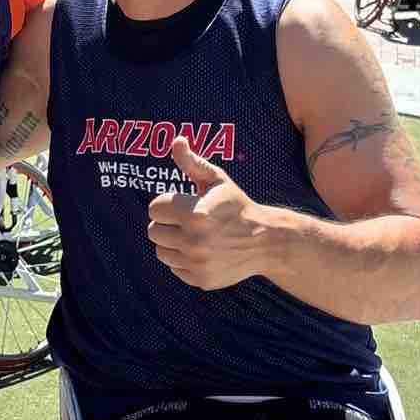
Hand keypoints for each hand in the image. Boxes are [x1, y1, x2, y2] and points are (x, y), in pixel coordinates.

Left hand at [146, 138, 278, 289]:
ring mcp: (198, 263)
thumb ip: (193, 163)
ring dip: (172, 243)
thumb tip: (176, 141)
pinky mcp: (201, 279)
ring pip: (160, 251)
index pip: (155, 209)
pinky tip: (201, 251)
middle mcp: (195, 241)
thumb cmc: (236, 206)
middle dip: (167, 224)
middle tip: (186, 220)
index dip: (166, 204)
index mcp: (195, 213)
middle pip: (153, 231)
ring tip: (192, 235)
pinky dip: (183, 260)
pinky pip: (175, 268)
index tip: (182, 204)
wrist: (265, 241)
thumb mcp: (217, 181)